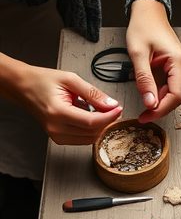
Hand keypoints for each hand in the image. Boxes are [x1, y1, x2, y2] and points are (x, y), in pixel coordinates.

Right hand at [7, 60, 122, 144]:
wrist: (24, 87)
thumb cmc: (43, 81)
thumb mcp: (70, 79)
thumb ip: (92, 93)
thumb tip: (111, 104)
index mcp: (58, 112)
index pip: (91, 122)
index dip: (108, 117)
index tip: (118, 109)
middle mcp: (56, 128)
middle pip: (92, 132)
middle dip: (106, 121)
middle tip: (112, 107)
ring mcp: (57, 136)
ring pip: (89, 138)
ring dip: (99, 126)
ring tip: (96, 109)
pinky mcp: (59, 138)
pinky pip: (83, 139)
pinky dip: (90, 129)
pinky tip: (87, 116)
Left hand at [126, 0, 180, 121]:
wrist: (148, 12)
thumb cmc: (143, 26)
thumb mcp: (138, 54)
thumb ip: (144, 80)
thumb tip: (150, 103)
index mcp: (179, 60)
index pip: (176, 95)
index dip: (161, 109)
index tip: (146, 116)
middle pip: (178, 97)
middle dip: (161, 108)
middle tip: (144, 115)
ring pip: (176, 94)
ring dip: (161, 102)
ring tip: (145, 104)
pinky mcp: (179, 67)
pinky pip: (173, 87)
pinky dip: (161, 94)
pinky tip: (150, 94)